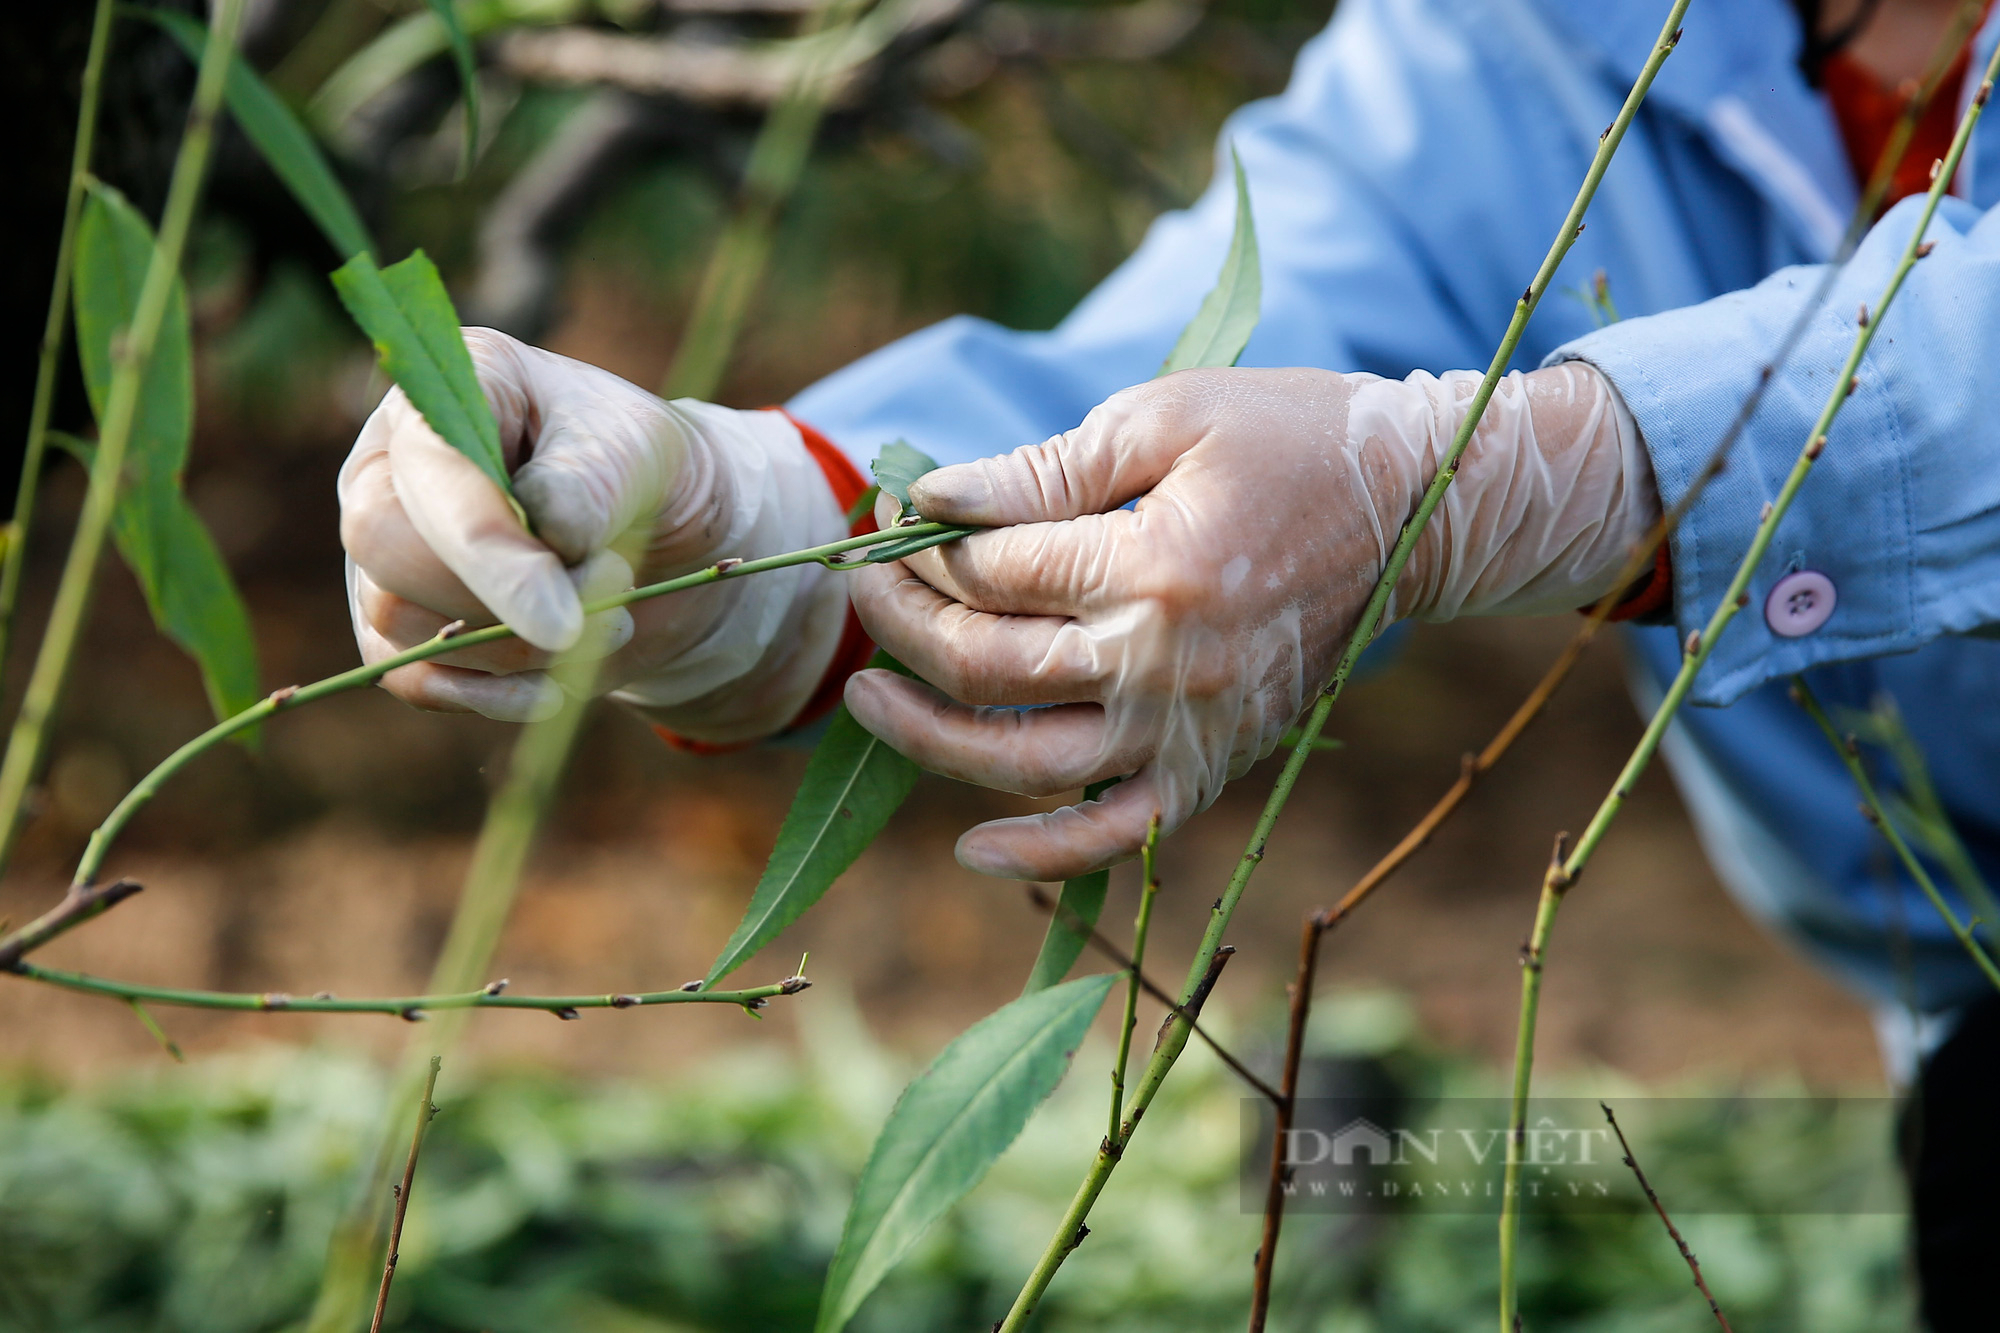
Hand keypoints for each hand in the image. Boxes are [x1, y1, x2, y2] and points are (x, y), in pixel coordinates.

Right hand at [338, 329, 850, 742]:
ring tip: (611, 617)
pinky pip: (413, 677)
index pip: (432, 467)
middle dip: (498, 597)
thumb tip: (547, 530)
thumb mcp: (642, 455)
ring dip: (514, 646)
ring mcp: (385, 547)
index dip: (487, 548)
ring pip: (396, 617)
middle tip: (613, 589)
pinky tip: (555, 687)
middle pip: (382, 542)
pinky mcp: (398, 623)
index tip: (561, 620)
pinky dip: (490, 695)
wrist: (665, 539)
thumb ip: (590, 484)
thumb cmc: (646, 471)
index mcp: (450, 390)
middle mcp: (391, 463)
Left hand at [844, 362, 1656, 880]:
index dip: (925, 547)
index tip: (890, 521)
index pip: (995, 572)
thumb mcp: (1168, 417)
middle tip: (861, 594)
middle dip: (903, 626)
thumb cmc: (1291, 439)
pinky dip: (1045, 853)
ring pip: (1028, 762)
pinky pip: (1120, 833)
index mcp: (1153, 565)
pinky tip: (973, 851)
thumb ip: (1047, 469)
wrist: (1418, 507)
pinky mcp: (1218, 764)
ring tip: (865, 701)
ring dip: (931, 741)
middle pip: (991, 667)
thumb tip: (935, 500)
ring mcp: (1192, 729)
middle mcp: (1165, 663)